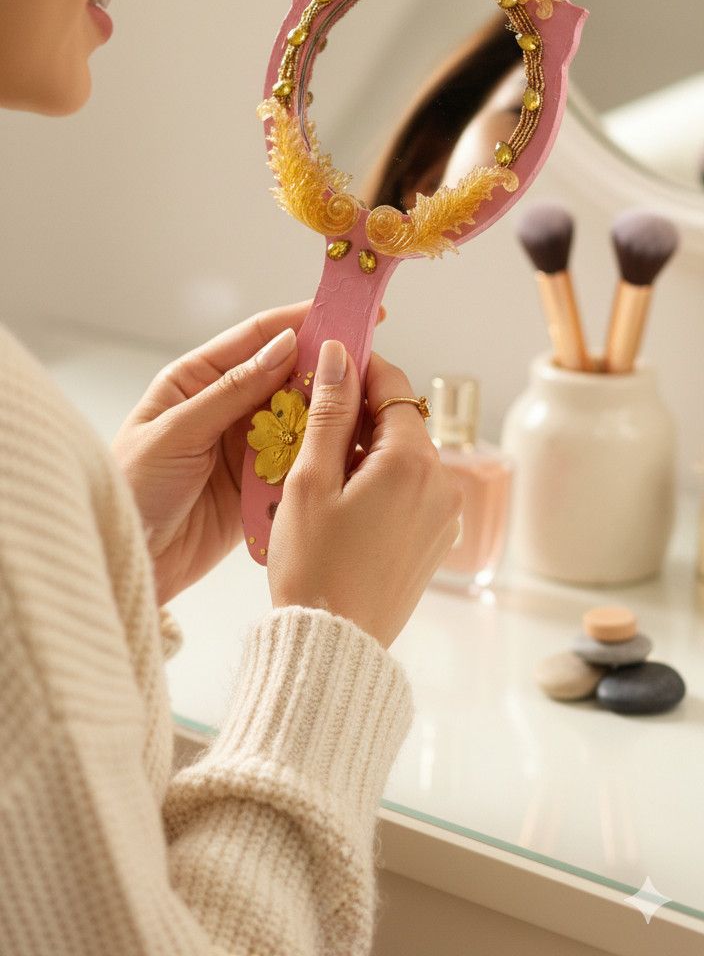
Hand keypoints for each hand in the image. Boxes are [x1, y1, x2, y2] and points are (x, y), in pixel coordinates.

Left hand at [112, 300, 386, 605]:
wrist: (125, 561)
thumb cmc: (131, 486)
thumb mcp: (177, 431)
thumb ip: (233, 390)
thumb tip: (285, 345)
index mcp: (197, 379)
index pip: (258, 338)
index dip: (303, 321)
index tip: (345, 313)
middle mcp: (225, 407)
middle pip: (286, 376)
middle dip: (325, 369)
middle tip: (369, 363)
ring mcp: (244, 446)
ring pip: (298, 420)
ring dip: (326, 415)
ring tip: (367, 407)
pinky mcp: (258, 486)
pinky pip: (297, 463)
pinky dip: (319, 457)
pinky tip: (346, 451)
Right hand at [267, 341, 463, 650]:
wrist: (334, 646)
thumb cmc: (314, 568)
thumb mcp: (311, 481)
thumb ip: (330, 412)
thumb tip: (341, 355)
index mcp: (413, 462)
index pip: (393, 385)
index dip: (358, 368)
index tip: (326, 365)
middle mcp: (442, 483)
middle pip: (400, 421)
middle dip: (356, 413)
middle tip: (308, 421)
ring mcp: (444, 513)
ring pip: (403, 456)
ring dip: (365, 449)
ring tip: (317, 468)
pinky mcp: (436, 538)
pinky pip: (409, 489)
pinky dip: (379, 481)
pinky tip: (339, 500)